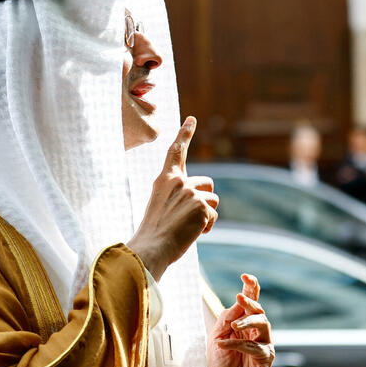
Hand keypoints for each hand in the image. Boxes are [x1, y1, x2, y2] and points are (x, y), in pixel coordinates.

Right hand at [127, 117, 218, 279]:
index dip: (184, 133)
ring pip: (213, 200)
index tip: (192, 119)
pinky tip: (190, 233)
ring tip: (186, 227)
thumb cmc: (155, 233)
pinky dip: (206, 227)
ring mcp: (191, 192)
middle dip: (205, 199)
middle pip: (208, 183)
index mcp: (165, 180)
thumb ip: (179, 195)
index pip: (176, 151)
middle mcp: (179, 182)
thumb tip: (202, 200)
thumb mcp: (162, 206)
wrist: (152, 248)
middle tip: (186, 217)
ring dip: (206, 215)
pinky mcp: (201, 205)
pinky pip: (213, 217)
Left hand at [207, 274, 274, 366]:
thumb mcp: (216, 338)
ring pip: (264, 324)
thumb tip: (238, 302)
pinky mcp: (265, 361)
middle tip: (239, 297)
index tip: (246, 275)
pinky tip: (224, 345)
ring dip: (248, 322)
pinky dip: (239, 345)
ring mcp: (263, 345)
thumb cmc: (220, 366)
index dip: (252, 287)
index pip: (251, 301)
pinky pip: (255, 348)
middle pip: (259, 310)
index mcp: (244, 324)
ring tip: (233, 326)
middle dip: (250, 302)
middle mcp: (257, 332)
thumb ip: (226, 319)